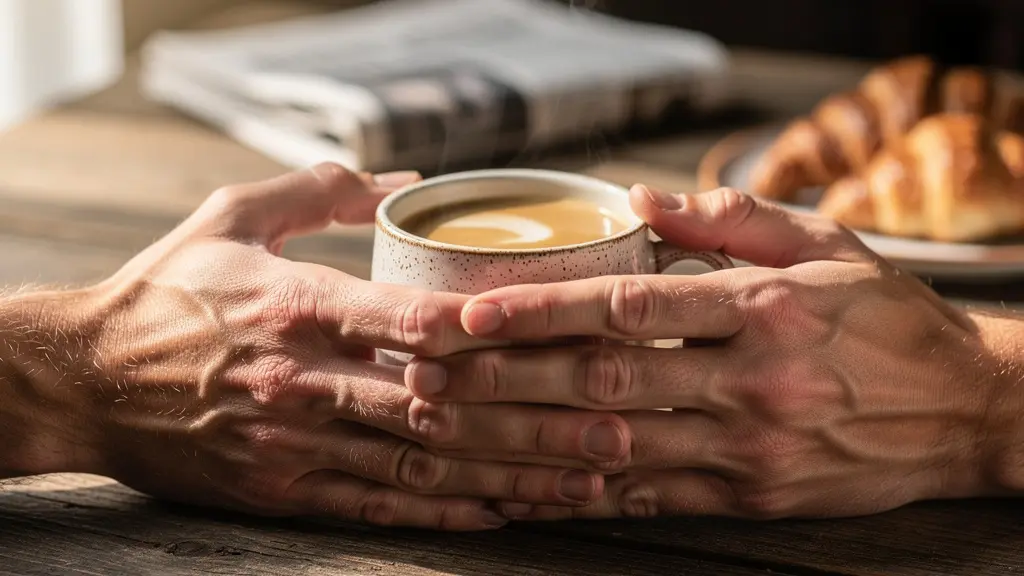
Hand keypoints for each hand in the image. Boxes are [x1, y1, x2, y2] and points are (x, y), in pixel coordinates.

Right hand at [3, 164, 629, 529]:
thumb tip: (397, 179)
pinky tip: (510, 513)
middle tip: (619, 419)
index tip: (568, 334)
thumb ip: (318, 192)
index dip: (494, 332)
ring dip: (517, 472)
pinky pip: (383, 507)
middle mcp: (307, 379)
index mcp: (298, 305)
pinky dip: (451, 512)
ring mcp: (299, 443)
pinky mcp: (288, 489)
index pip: (411, 319)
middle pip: (443, 403)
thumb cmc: (164, 293)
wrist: (80, 381)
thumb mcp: (230, 218)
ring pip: (427, 464)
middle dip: (538, 415)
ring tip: (591, 477)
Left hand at [406, 185, 1021, 520]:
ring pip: (615, 447)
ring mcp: (751, 447)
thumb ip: (731, 218)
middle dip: (506, 377)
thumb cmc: (888, 316)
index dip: (541, 310)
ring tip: (453, 431)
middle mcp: (752, 379)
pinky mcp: (752, 497)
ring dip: (524, 439)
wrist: (967, 408)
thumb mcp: (825, 243)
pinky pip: (651, 499)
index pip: (629, 306)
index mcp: (764, 307)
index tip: (470, 311)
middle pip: (604, 379)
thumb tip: (642, 196)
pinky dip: (582, 495)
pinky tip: (525, 488)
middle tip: (430, 373)